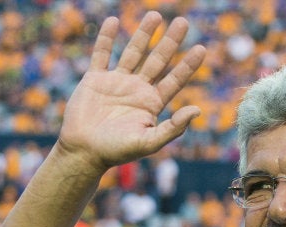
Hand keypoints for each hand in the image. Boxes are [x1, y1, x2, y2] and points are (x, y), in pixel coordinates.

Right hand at [58, 12, 205, 173]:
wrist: (83, 152)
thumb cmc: (117, 151)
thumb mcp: (149, 142)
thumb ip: (173, 128)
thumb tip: (197, 110)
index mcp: (152, 103)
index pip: (174, 80)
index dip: (188, 65)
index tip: (201, 48)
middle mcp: (137, 89)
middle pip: (158, 60)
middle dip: (170, 42)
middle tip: (183, 22)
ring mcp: (116, 82)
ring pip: (133, 52)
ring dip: (144, 34)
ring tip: (156, 15)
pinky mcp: (95, 79)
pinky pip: (102, 54)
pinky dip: (106, 37)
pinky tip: (114, 21)